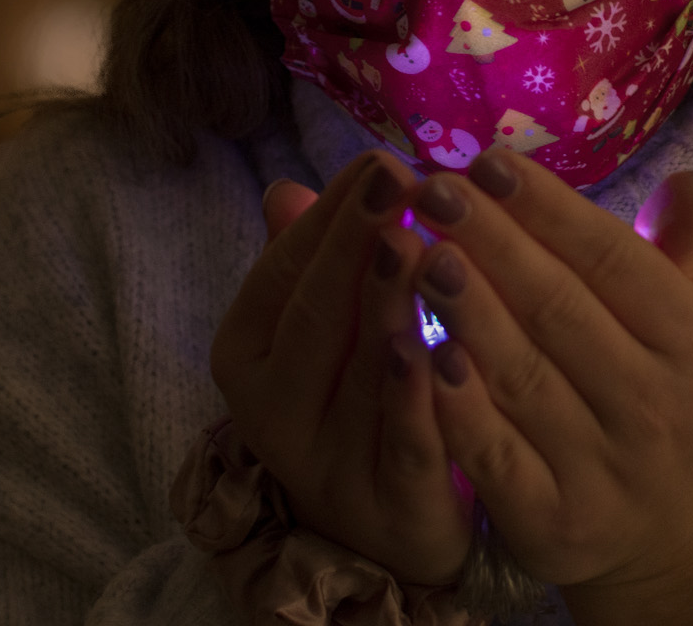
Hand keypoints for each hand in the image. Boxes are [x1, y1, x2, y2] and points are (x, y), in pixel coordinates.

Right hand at [210, 150, 473, 584]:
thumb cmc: (355, 401)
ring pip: (358, 376)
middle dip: (355, 244)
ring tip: (418, 246)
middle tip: (398, 180)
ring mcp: (326, 464)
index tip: (378, 159)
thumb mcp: (323, 333)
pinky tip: (445, 351)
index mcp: (247, 354)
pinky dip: (420, 398)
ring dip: (387, 308)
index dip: (331, 215)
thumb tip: (286, 188)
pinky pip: (404, 446)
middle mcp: (271, 410)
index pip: (283, 272)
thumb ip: (307, 262)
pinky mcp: (387, 508)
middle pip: (315, 317)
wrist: (389, 532)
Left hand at [402, 147, 692, 592]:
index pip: (610, 258)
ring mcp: (603, 468)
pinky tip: (415, 355)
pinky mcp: (553, 521)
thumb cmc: (680, 390)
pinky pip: (494, 456)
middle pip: (558, 309)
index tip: (487, 161)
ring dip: (464, 311)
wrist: (679, 528)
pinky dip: (456, 408)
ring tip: (417, 252)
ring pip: (521, 376)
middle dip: (491, 242)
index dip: (547, 207)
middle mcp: (655, 405)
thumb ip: (685, 247)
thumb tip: (684, 178)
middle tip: (432, 189)